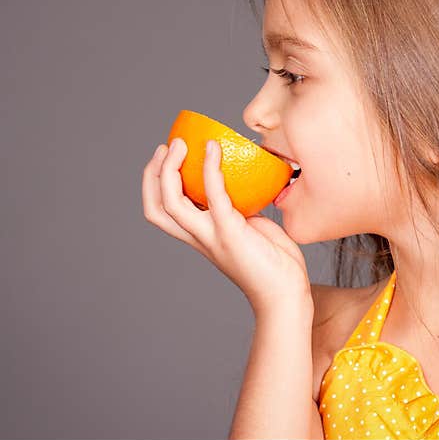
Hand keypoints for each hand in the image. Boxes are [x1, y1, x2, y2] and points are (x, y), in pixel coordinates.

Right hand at [142, 137, 311, 315]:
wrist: (286, 295)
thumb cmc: (275, 263)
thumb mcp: (251, 228)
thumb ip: (240, 210)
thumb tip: (245, 183)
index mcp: (200, 237)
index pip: (161, 212)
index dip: (154, 183)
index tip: (166, 156)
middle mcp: (199, 238)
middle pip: (157, 207)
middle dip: (153, 174)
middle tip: (167, 146)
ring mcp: (211, 237)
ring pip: (172, 203)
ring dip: (170, 169)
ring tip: (182, 144)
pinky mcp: (230, 233)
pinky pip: (213, 195)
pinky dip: (210, 168)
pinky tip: (214, 149)